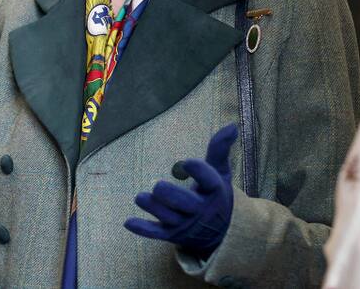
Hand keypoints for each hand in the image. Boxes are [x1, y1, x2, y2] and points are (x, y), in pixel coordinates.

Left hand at [125, 123, 236, 256]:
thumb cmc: (216, 193)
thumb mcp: (220, 172)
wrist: (222, 231)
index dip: (200, 173)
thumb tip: (231, 125)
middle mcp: (200, 210)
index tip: (188, 162)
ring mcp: (185, 224)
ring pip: (169, 218)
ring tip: (140, 197)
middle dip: (172, 197)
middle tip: (159, 186)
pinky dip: (143, 229)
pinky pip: (157, 233)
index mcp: (214, 192)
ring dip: (154, 209)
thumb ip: (219, 149)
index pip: (210, 182)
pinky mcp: (172, 234)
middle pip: (187, 205)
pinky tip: (128, 222)